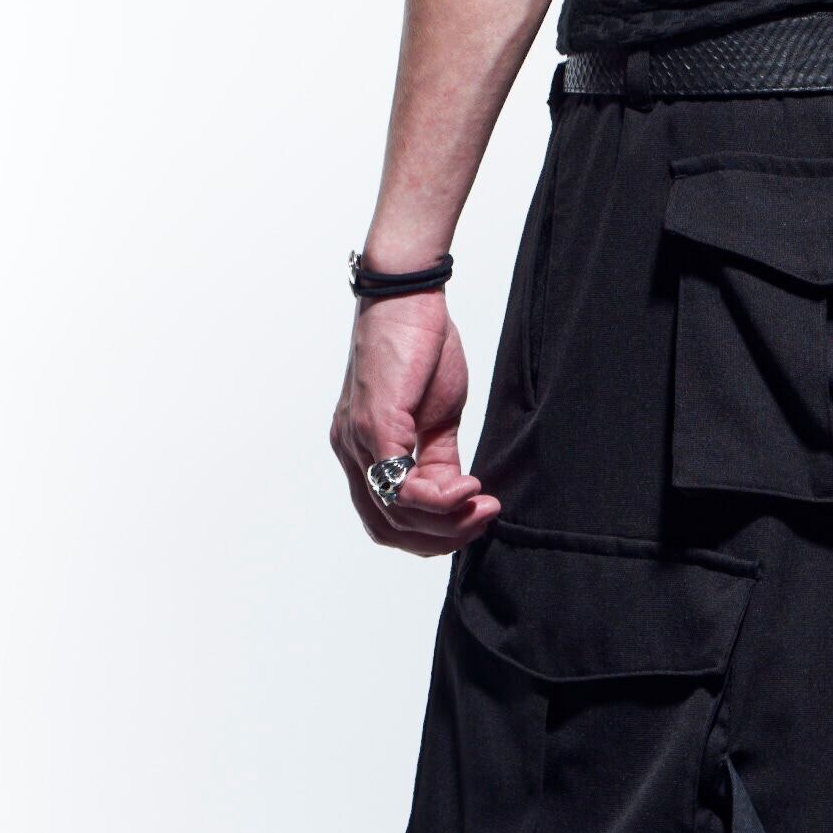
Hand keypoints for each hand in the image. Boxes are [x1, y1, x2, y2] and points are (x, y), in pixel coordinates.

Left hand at [330, 290, 499, 554]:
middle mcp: (350, 450)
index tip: (474, 516)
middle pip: (388, 528)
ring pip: (395, 515)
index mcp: (362, 450)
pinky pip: (401, 487)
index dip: (433, 532)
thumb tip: (456, 496)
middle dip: (441, 538)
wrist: (407, 294)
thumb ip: (439, 460)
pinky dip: (438, 499)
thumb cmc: (420, 345)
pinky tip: (468, 488)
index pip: (387, 519)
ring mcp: (357, 440)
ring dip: (446, 521)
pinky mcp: (374, 426)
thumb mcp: (436, 416)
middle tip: (481, 519)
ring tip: (481, 504)